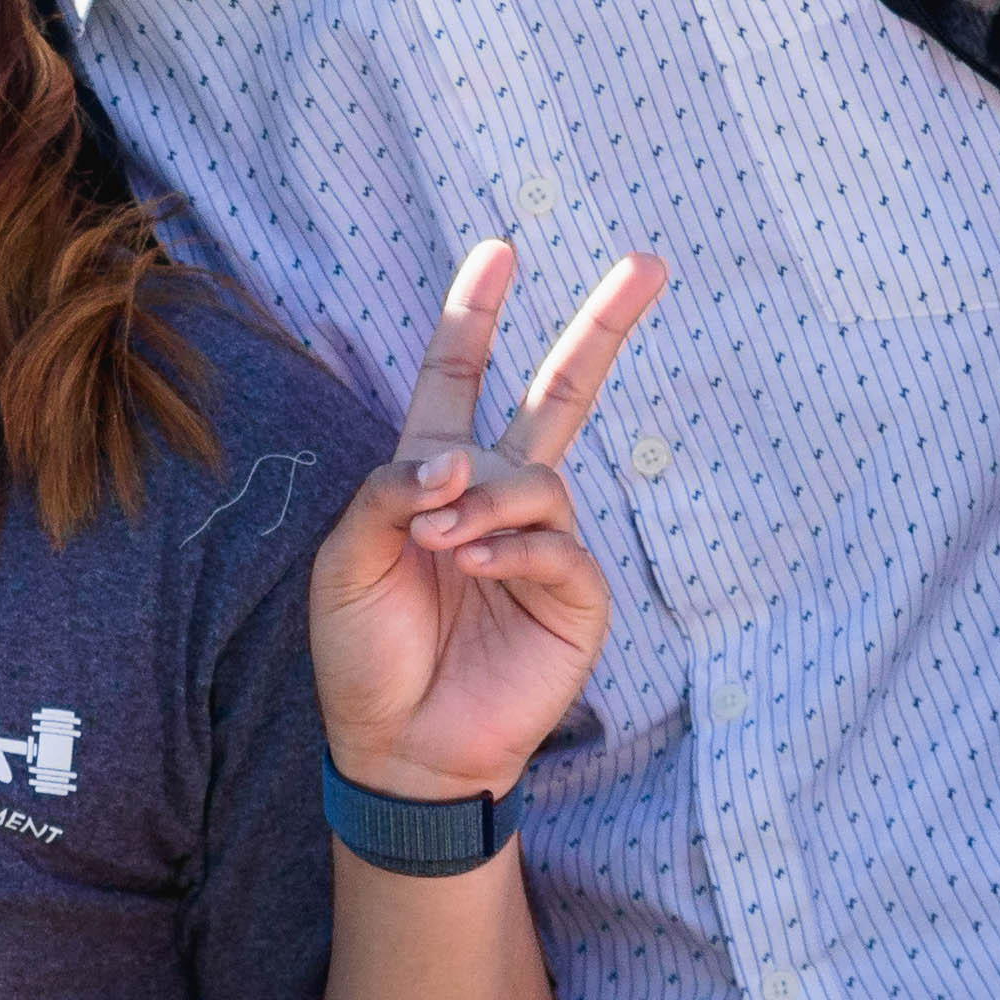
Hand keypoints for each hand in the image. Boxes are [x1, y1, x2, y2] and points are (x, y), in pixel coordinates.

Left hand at [310, 237, 664, 810]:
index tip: (498, 251)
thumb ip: (393, 491)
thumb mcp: (349, 557)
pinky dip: (510, 548)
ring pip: (539, 480)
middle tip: (649, 261)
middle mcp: (497, 499)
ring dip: (486, 501)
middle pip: (559, 395)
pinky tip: (469, 565)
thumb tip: (461, 461)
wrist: (397, 748)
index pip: (456, 378)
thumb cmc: (364, 653)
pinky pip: (557, 546)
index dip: (473, 317)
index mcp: (433, 477)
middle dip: (600, 327)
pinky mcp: (574, 598)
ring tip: (439, 543)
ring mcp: (543, 546)